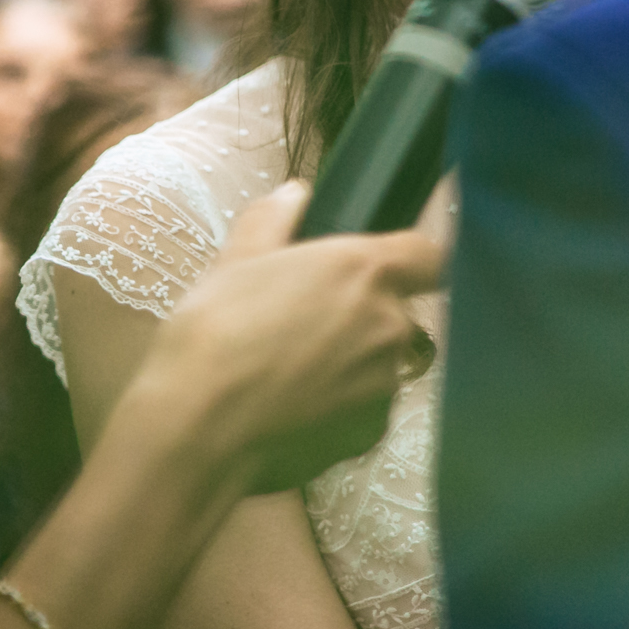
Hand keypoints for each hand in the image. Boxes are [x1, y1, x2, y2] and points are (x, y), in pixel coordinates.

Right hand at [132, 180, 445, 491]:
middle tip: (302, 324)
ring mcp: (384, 385)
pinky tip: (289, 411)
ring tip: (288, 374)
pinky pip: (363, 410)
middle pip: (396, 313)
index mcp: (362, 270)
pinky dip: (338, 408)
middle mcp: (388, 325)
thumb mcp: (233, 262)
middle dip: (360, 316)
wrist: (199, 427)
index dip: (412, 260)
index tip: (382, 269)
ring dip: (349, 364)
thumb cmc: (214, 332)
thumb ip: (272, 220)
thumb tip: (295, 194)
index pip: (429, 255)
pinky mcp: (370, 434)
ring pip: (378, 364)